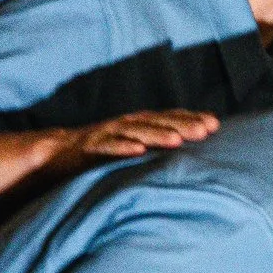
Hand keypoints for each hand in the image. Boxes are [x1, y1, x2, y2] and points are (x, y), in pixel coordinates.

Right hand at [58, 107, 220, 170]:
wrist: (56, 153)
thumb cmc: (102, 152)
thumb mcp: (133, 147)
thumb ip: (157, 146)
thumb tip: (190, 151)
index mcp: (138, 124)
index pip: (169, 118)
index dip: (191, 119)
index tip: (216, 124)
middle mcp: (125, 125)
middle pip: (157, 122)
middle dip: (182, 124)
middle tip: (205, 130)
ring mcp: (107, 134)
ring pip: (136, 132)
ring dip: (157, 135)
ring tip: (178, 141)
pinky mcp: (89, 147)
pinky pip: (107, 147)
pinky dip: (123, 148)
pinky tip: (138, 151)